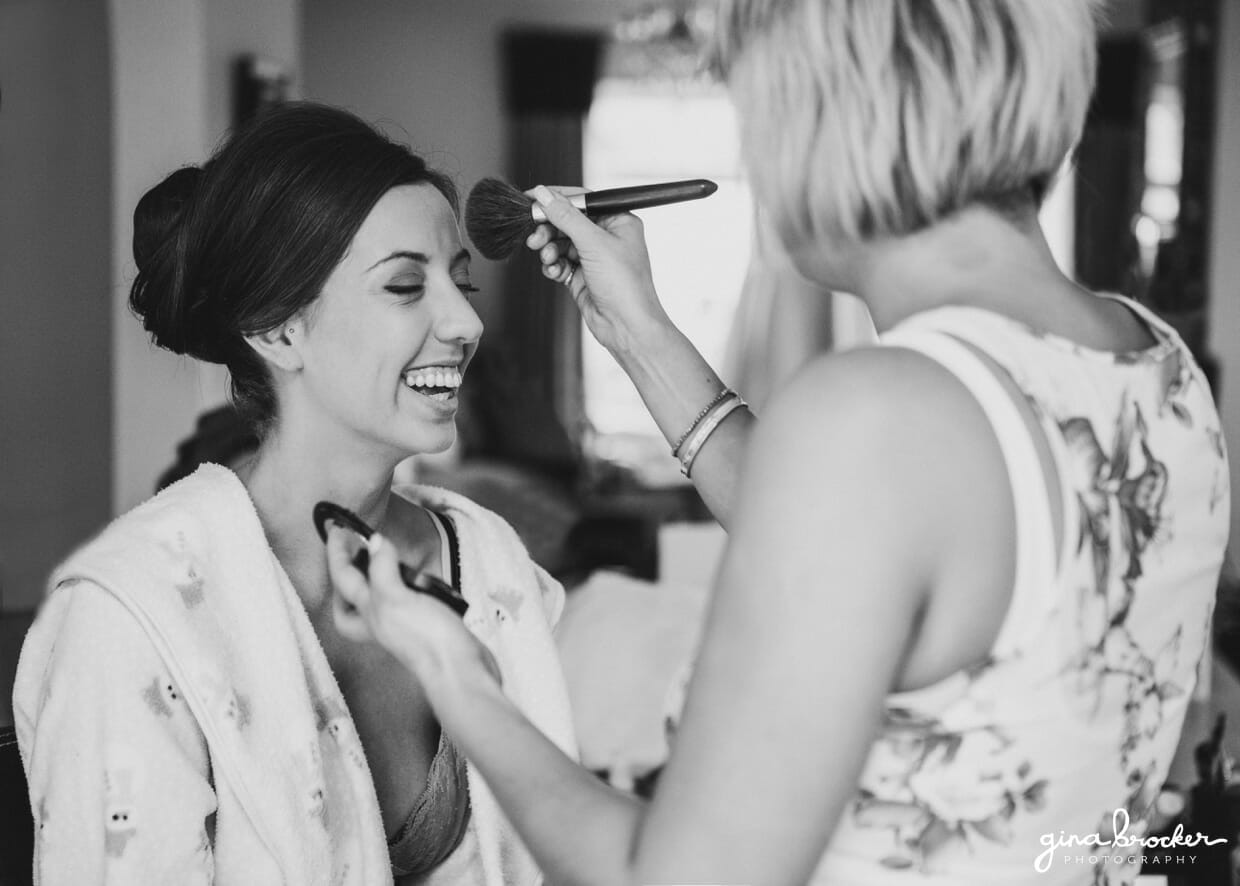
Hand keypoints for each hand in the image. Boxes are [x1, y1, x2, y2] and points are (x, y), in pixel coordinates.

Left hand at [325, 526, 499, 686]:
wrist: (461, 670)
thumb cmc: (424, 639)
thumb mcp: (395, 599)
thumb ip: (382, 569)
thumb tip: (375, 542)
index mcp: (366, 614)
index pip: (342, 579)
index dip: (336, 554)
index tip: (336, 528)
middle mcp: (381, 620)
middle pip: (353, 599)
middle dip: (350, 576)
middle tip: (355, 550)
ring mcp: (404, 623)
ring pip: (384, 597)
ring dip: (385, 577)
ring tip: (390, 557)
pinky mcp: (428, 623)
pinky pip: (413, 600)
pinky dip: (415, 587)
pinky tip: (423, 578)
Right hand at [526, 185, 672, 355]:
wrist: (627, 327)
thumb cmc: (626, 288)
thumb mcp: (594, 244)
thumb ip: (567, 217)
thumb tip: (546, 196)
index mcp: (619, 221)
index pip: (583, 200)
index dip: (557, 198)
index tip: (533, 198)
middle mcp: (607, 238)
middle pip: (568, 222)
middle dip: (549, 228)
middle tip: (535, 235)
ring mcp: (594, 258)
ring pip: (561, 243)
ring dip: (549, 249)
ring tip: (547, 257)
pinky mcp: (583, 276)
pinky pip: (560, 262)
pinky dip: (553, 265)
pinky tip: (554, 271)